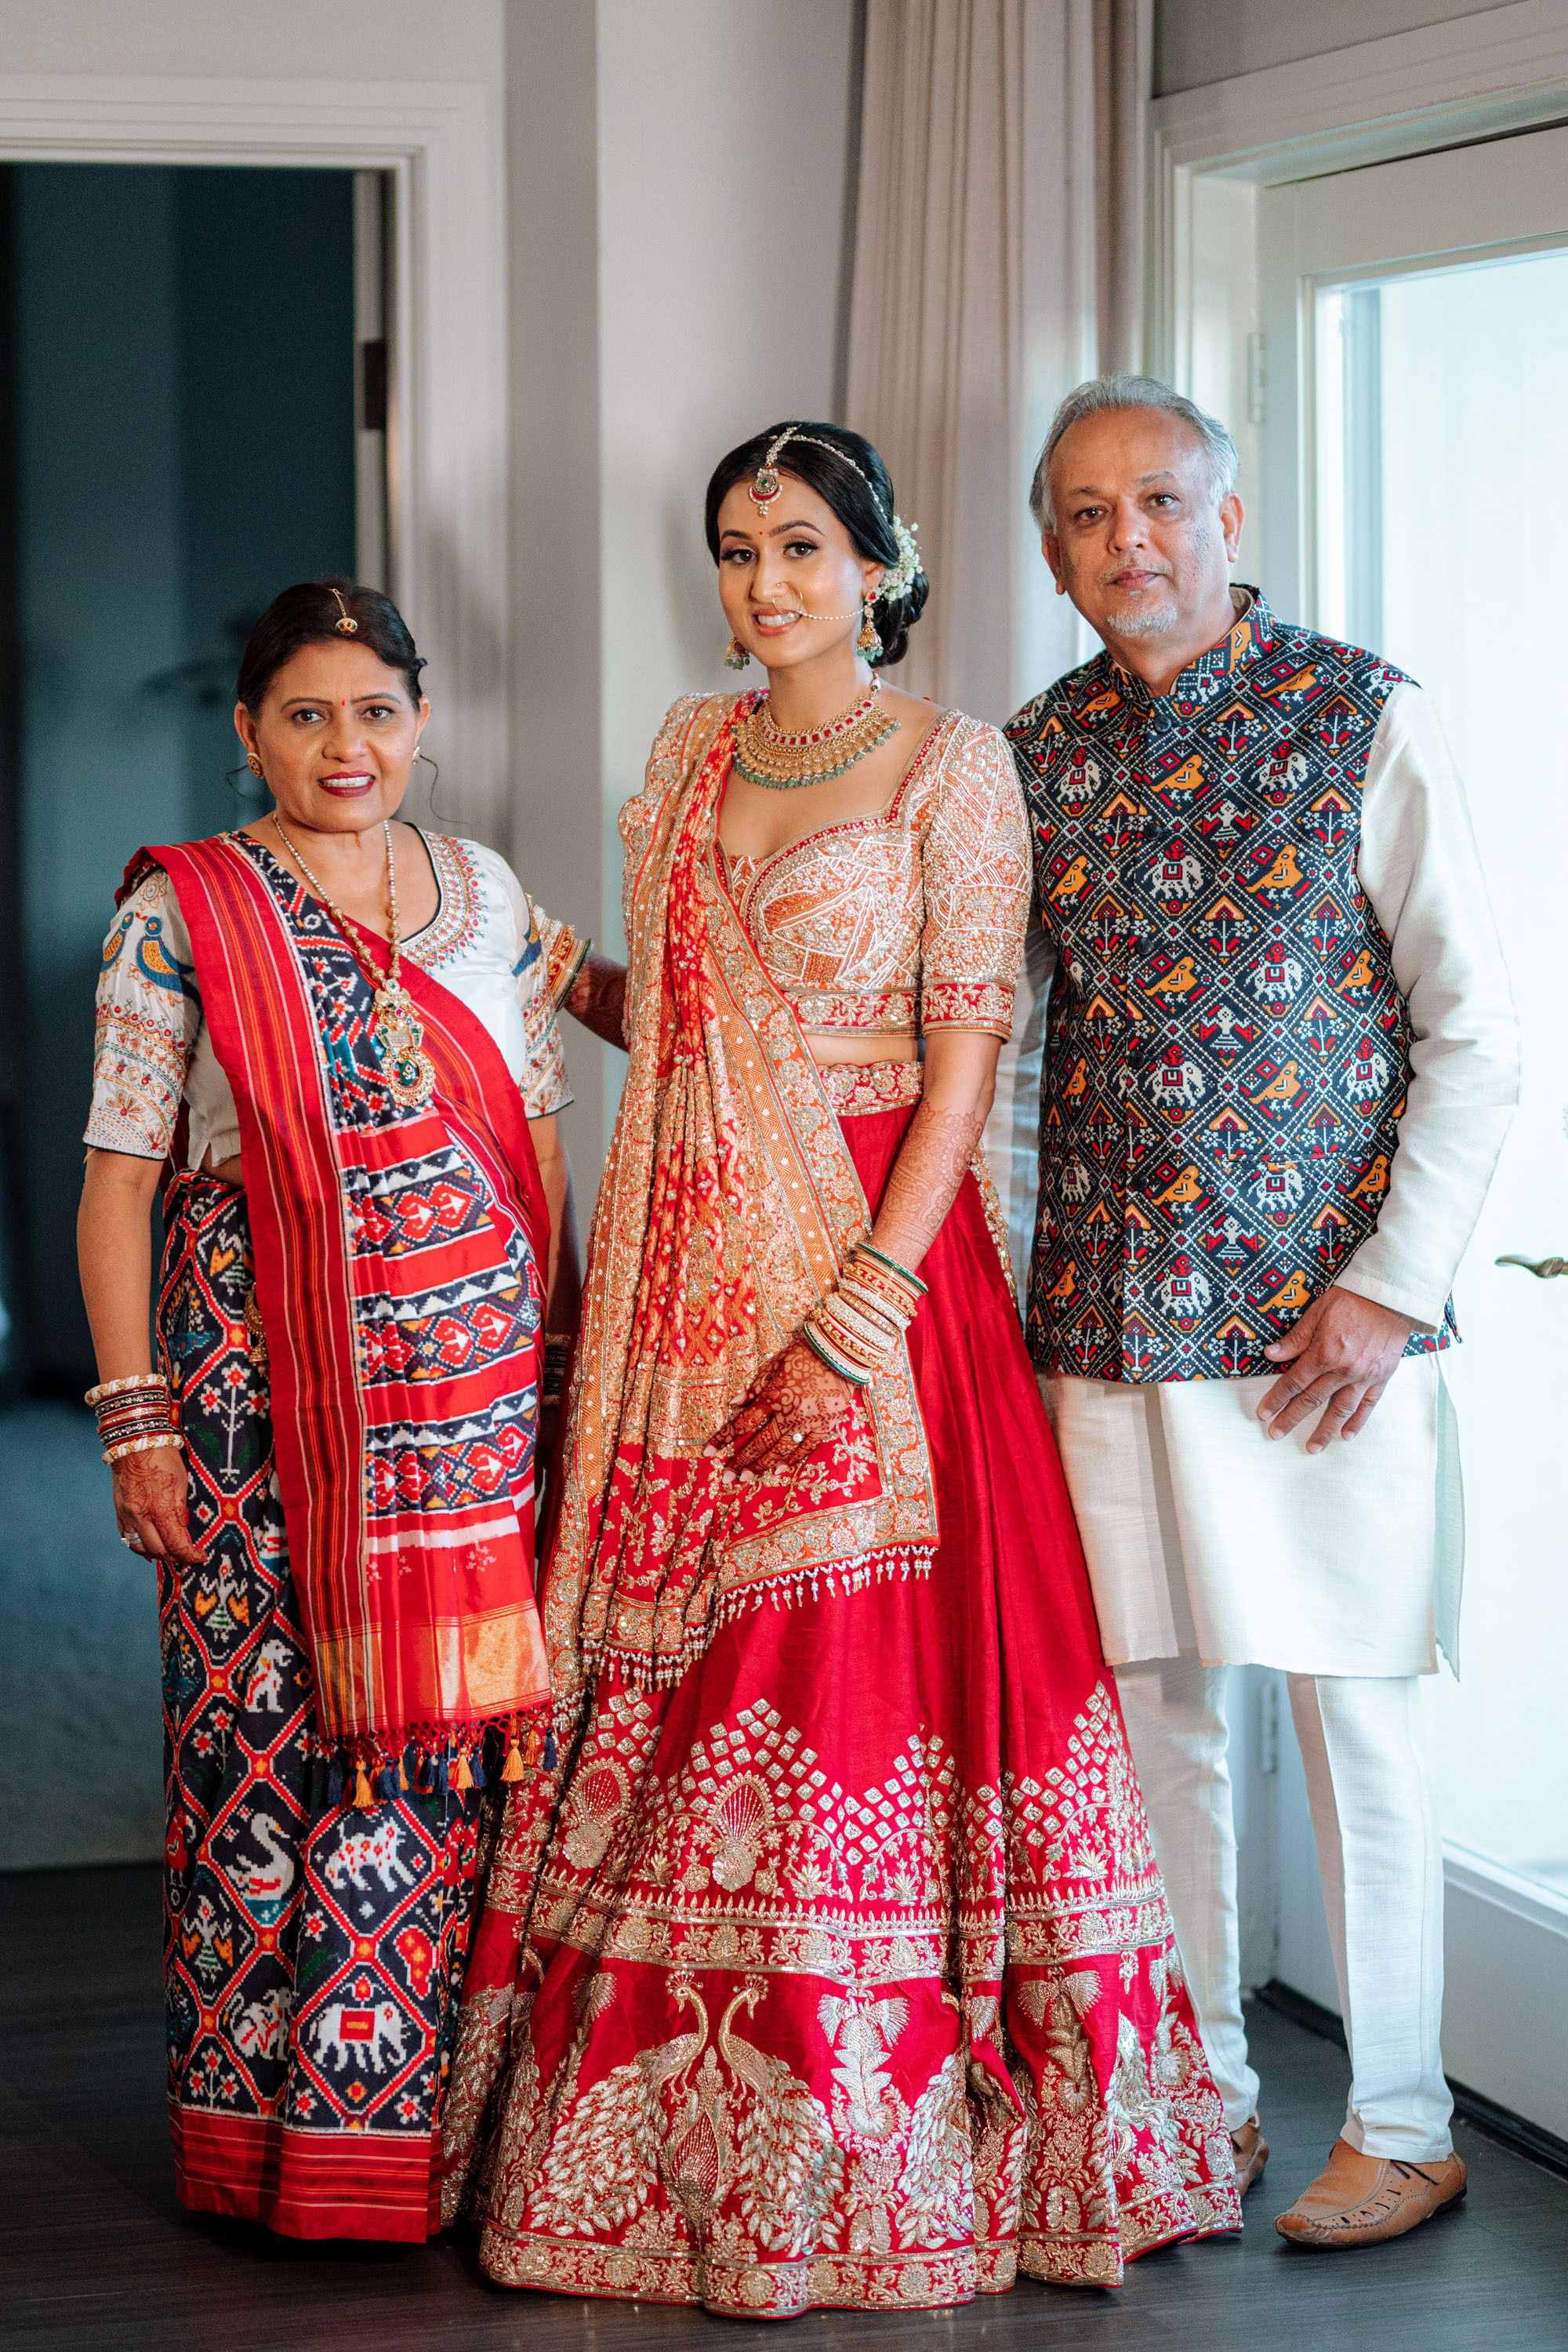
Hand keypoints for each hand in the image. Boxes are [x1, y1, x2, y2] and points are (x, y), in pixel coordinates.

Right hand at [112, 1446, 205, 1566]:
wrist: (135, 1443)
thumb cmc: (163, 1459)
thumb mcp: (180, 1484)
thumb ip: (179, 1512)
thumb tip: (183, 1534)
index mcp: (160, 1509)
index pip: (175, 1544)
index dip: (190, 1555)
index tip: (200, 1557)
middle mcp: (140, 1517)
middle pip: (158, 1550)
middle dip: (175, 1558)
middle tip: (188, 1557)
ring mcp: (127, 1515)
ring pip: (140, 1548)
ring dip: (157, 1555)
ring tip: (170, 1555)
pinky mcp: (119, 1511)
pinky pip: (127, 1538)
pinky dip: (139, 1547)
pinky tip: (149, 1550)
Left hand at [718, 1338, 856, 1479]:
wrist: (841, 1353)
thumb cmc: (804, 1354)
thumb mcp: (774, 1364)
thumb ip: (755, 1386)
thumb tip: (735, 1403)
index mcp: (773, 1397)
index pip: (742, 1423)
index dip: (723, 1438)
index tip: (708, 1451)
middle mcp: (788, 1414)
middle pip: (759, 1442)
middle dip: (741, 1461)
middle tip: (727, 1477)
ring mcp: (808, 1422)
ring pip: (781, 1450)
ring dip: (762, 1465)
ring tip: (747, 1478)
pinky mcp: (826, 1426)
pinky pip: (807, 1448)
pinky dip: (792, 1460)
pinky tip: (779, 1470)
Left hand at [1257, 1288, 1415, 1453]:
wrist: (1392, 1297)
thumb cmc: (1352, 1300)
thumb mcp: (1318, 1312)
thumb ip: (1296, 1338)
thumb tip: (1271, 1355)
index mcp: (1325, 1353)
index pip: (1295, 1382)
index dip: (1277, 1399)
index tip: (1264, 1413)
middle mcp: (1344, 1370)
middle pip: (1312, 1400)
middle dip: (1292, 1418)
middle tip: (1276, 1434)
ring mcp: (1364, 1376)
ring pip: (1341, 1409)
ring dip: (1325, 1430)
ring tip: (1312, 1447)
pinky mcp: (1382, 1377)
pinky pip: (1369, 1405)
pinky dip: (1358, 1421)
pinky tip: (1347, 1435)